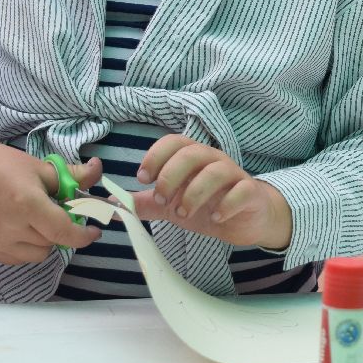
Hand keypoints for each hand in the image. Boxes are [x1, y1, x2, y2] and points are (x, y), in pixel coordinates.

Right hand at [0, 138, 102, 264]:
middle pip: (54, 242)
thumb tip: (98, 170)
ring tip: (39, 219)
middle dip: (63, 229)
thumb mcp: (39, 166)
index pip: (64, 231)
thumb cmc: (0, 165)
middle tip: (60, 212)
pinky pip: (20, 258)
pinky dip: (29, 248)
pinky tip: (24, 229)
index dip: (83, 235)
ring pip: (38, 254)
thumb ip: (72, 175)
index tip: (93, 230)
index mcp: (27, 205)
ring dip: (46, 240)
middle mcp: (12, 229)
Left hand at [132, 134, 292, 248]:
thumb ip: (145, 203)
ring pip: (216, 171)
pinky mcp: (251, 193)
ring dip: (194, 193)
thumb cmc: (208, 205)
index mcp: (193, 158)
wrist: (246, 219)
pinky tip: (215, 218)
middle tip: (162, 200)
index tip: (143, 178)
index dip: (156, 156)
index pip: (173, 142)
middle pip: (192, 153)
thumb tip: (112, 202)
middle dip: (171, 175)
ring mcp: (234, 175)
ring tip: (184, 213)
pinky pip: (241, 191)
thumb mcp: (172, 205)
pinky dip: (226, 204)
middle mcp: (214, 160)